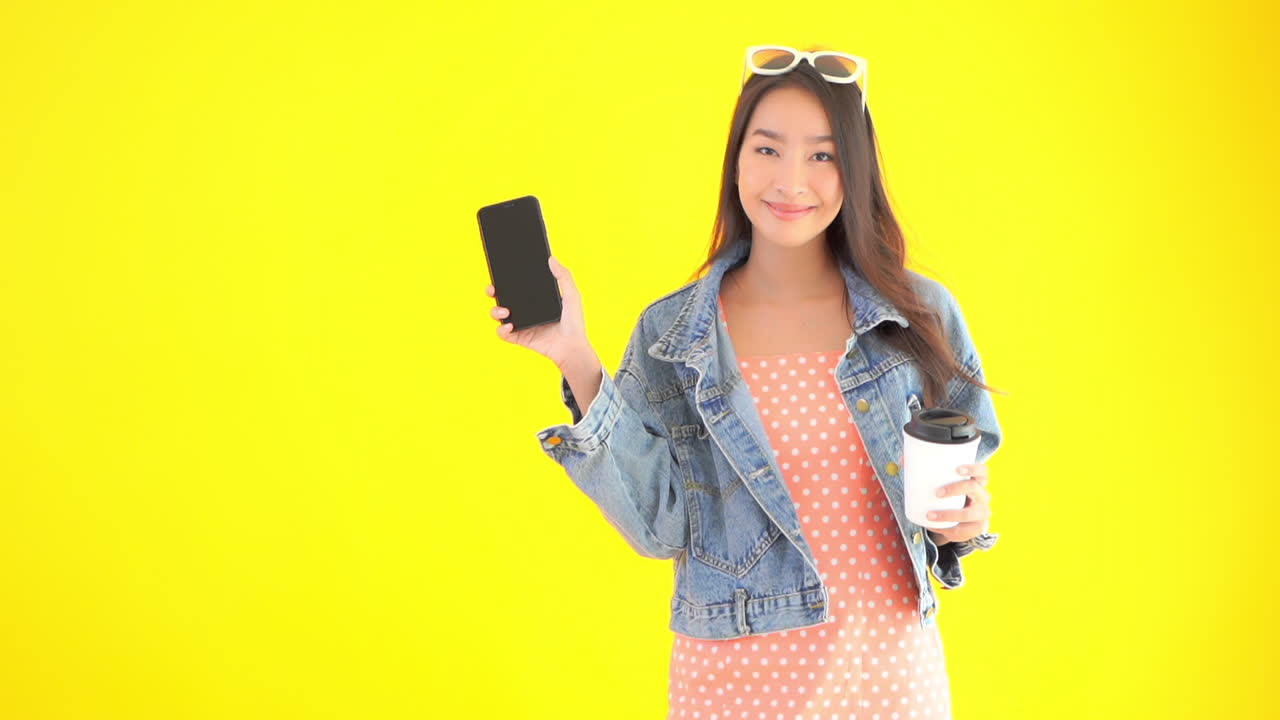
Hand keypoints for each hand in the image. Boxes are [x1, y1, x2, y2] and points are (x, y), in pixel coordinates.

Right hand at [485, 255, 595, 371]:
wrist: (573, 346)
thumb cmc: (574, 322)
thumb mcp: (572, 295)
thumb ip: (563, 276)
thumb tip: (551, 258)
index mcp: (533, 298)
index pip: (515, 285)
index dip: (504, 278)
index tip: (499, 269)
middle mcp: (524, 309)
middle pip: (501, 297)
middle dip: (491, 291)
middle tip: (492, 289)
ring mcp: (520, 324)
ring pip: (498, 315)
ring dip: (495, 311)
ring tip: (505, 311)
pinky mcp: (520, 337)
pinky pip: (503, 334)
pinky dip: (502, 330)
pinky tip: (510, 326)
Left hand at [925, 463, 991, 545]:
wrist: (963, 522)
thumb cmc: (951, 497)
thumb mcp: (943, 485)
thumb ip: (924, 470)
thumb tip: (902, 460)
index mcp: (977, 482)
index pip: (982, 472)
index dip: (973, 468)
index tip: (957, 469)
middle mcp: (983, 497)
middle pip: (975, 489)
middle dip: (955, 489)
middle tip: (937, 492)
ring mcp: (982, 514)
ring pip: (969, 514)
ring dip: (948, 515)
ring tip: (929, 515)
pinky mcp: (976, 530)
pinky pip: (961, 531)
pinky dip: (945, 529)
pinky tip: (933, 526)